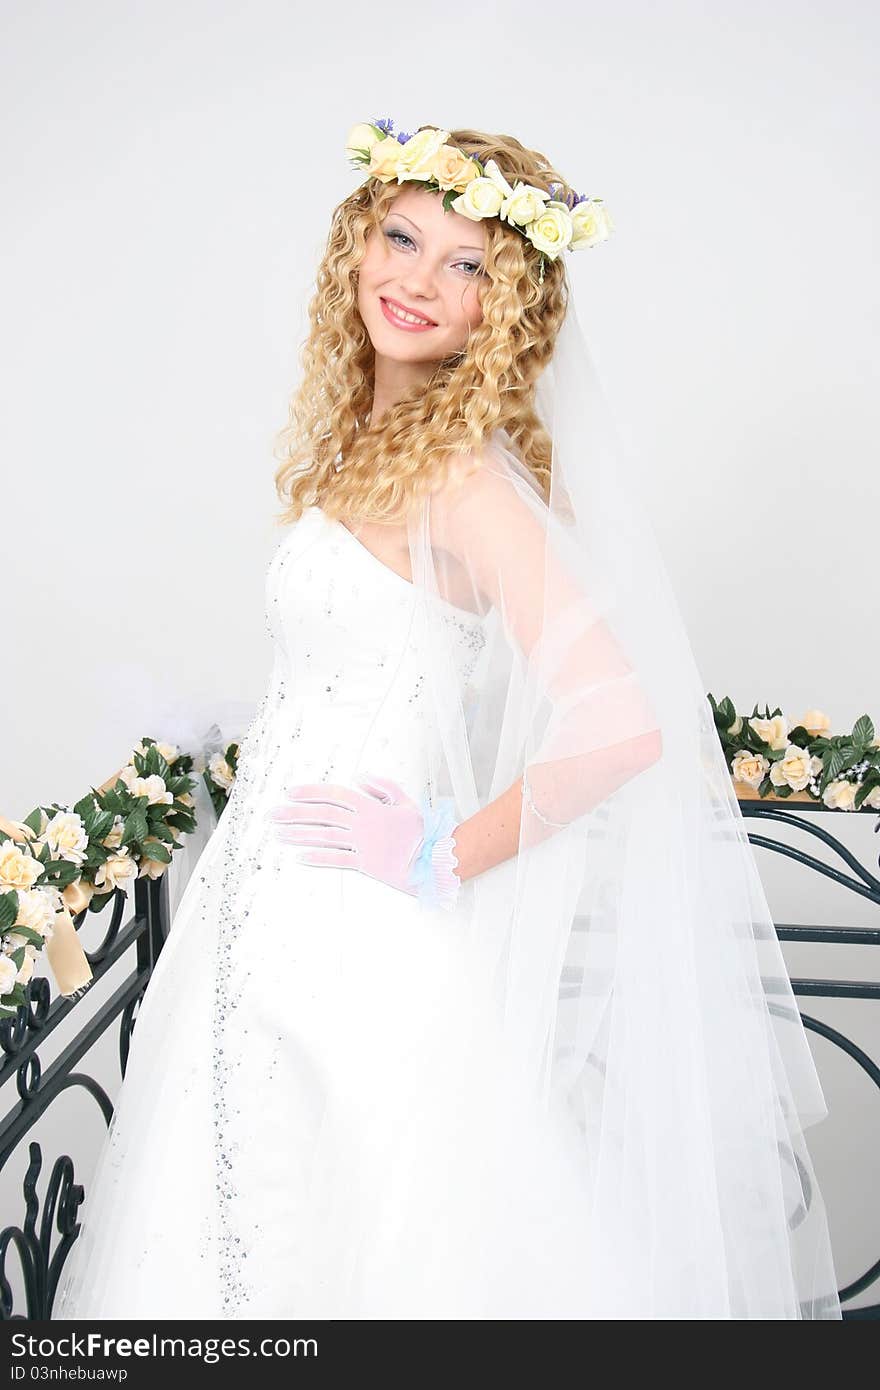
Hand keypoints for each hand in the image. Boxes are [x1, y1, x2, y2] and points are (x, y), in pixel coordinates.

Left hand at [269, 773, 460, 908]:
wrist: (436, 858)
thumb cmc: (422, 831)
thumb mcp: (405, 801)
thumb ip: (383, 786)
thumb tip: (359, 777)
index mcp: (371, 806)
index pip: (335, 795)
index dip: (311, 792)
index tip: (290, 792)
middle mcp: (363, 824)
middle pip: (323, 815)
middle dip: (295, 813)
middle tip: (272, 814)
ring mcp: (363, 845)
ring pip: (325, 836)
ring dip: (299, 834)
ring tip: (279, 834)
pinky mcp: (366, 865)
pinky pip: (337, 860)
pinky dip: (318, 857)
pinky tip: (300, 857)